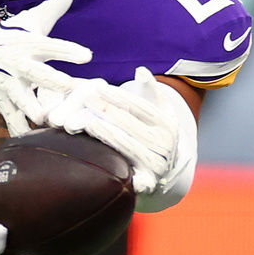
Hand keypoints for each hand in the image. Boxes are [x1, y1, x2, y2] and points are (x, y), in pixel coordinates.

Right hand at [0, 0, 91, 134]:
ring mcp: (7, 82)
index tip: (88, 56)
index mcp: (29, 43)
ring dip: (30, 108)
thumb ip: (56, 5)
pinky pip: (8, 115)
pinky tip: (28, 140)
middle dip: (53, 82)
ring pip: (20, 97)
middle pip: (37, 73)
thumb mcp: (32, 19)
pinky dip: (16, 128)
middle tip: (70, 88)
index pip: (51, 45)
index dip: (68, 50)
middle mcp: (19, 63)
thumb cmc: (11, 34)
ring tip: (43, 119)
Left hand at [35, 67, 178, 194]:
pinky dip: (134, 179)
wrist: (168, 168)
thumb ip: (150, 89)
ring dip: (107, 134)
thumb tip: (141, 71)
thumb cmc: (153, 130)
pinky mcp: (149, 183)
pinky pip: (139, 179)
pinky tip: (115, 171)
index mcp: (168, 124)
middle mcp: (166, 145)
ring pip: (129, 147)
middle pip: (132, 126)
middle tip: (85, 100)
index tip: (99, 88)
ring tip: (86, 122)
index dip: (120, 97)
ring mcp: (158, 165)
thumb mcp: (157, 108)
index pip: (141, 107)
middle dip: (107, 112)